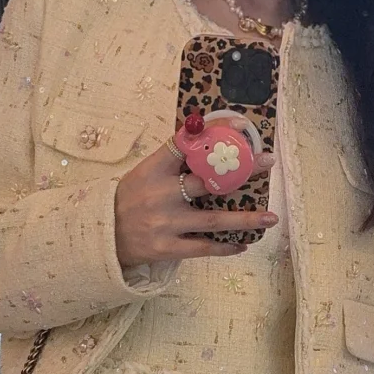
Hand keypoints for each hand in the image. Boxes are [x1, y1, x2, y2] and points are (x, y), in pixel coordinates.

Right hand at [114, 143, 276, 265]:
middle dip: (241, 171)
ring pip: (213, 220)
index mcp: (154, 168)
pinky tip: (244, 244)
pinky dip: (225, 247)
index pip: (187, 142)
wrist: (103, 235)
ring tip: (270, 218)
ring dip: (245, 219)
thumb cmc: (130, 198)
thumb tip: (212, 143)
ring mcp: (165, 223)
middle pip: (207, 180)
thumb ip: (174, 161)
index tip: (241, 125)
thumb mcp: (145, 172)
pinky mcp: (167, 248)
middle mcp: (161, 193)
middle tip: (267, 163)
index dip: (216, 131)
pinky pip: (203, 248)